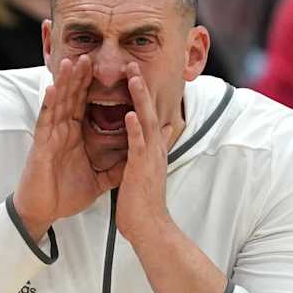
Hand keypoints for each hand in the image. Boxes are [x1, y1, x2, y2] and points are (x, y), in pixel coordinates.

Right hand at [13, 54, 111, 238]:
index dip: (93, 87)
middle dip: (80, 77)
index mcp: (75, 135)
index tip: (106, 70)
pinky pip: (45, 122)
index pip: (85, 105)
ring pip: (58, 103)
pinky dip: (48, 104)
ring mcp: (50, 136)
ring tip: (72, 62)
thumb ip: (115, 168)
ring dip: (64, 82)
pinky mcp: (41, 146)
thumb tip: (136, 160)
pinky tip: (52, 88)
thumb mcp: (99, 180)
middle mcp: (62, 131)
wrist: (45, 213)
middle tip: (90, 55)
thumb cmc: (65, 195)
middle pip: (72, 98)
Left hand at [116, 64, 172, 244]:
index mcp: (152, 149)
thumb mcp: (147, 172)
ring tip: (133, 77)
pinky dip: (136, 129)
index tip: (134, 75)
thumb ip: (150, 151)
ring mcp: (150, 158)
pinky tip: (131, 114)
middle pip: (149, 111)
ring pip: (146, 121)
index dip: (142, 95)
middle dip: (141, 87)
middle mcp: (154, 149)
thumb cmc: (144, 204)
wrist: (149, 228)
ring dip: (140, 98)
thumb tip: (160, 136)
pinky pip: (139, 146)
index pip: (148, 116)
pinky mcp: (142, 169)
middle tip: (133, 64)